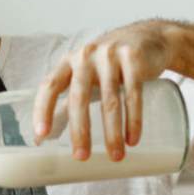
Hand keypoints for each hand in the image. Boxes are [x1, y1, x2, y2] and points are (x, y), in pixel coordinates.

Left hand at [32, 20, 175, 161]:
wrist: (151, 38)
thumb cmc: (110, 64)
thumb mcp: (86, 75)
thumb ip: (66, 102)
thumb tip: (43, 137)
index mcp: (68, 62)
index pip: (49, 86)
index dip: (43, 110)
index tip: (42, 135)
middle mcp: (86, 56)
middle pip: (79, 97)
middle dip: (80, 130)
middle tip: (81, 156)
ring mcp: (111, 56)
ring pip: (109, 100)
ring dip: (112, 132)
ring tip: (115, 156)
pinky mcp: (134, 59)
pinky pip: (133, 94)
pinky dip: (134, 120)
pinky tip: (133, 139)